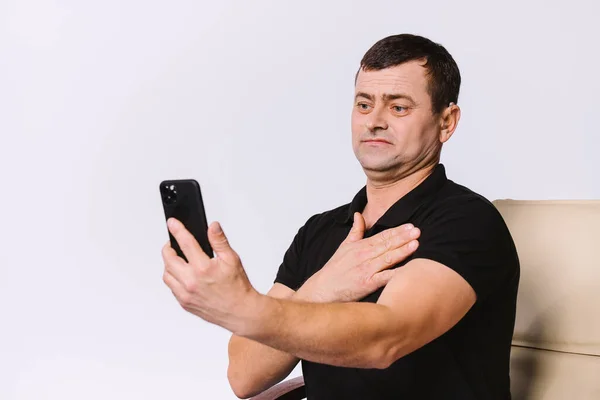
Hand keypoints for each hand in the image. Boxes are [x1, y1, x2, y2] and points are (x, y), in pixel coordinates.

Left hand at [162, 218, 257, 332]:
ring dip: (169, 264)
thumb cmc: (238, 287)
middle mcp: (191, 282)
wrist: (240, 311)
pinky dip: (173, 278)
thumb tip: (213, 226)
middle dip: (169, 248)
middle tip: (174, 244)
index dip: (177, 230)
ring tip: (178, 260)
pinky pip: (171, 287)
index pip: (185, 243)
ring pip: (166, 274)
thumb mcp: (232, 259)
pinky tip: (183, 275)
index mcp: (203, 268)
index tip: (172, 223)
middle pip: (169, 259)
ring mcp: (186, 294)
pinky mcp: (184, 303)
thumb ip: (219, 241)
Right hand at [296, 212, 419, 302]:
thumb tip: (359, 215)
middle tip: (417, 230)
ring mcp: (366, 270)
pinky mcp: (367, 284)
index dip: (397, 230)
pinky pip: (385, 278)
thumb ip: (355, 231)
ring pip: (388, 258)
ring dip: (402, 250)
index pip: (382, 236)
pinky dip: (396, 274)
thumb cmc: (334, 270)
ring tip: (415, 243)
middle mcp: (364, 256)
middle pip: (387, 244)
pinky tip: (408, 270)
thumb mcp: (344, 246)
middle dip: (403, 237)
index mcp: (360, 247)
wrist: (322, 289)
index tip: (410, 226)